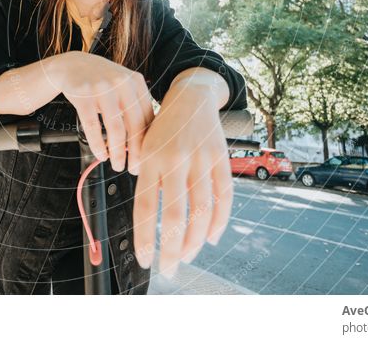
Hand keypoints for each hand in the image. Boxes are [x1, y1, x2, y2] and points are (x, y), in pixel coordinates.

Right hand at [55, 51, 154, 169]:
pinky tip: (101, 155)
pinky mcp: (83, 95)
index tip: (149, 159)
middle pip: (135, 125)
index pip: (149, 118)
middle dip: (136, 152)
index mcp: (136, 82)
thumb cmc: (101, 81)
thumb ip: (135, 107)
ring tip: (117, 165)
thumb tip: (146, 142)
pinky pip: (92, 127)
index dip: (150, 142)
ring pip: (115, 129)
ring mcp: (102, 88)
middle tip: (135, 169)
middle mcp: (122, 83)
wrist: (72, 65)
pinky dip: (98, 145)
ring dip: (118, 152)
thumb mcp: (123, 86)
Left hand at [132, 88, 232, 277]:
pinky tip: (210, 238)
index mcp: (150, 159)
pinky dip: (219, 222)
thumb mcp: (143, 146)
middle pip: (175, 215)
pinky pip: (224, 197)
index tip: (145, 260)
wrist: (191, 97)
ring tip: (187, 257)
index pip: (145, 208)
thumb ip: (144, 179)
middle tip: (169, 270)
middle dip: (172, 249)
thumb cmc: (163, 128)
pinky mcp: (221, 159)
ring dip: (195, 241)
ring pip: (202, 211)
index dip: (145, 239)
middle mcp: (175, 160)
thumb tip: (148, 220)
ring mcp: (201, 159)